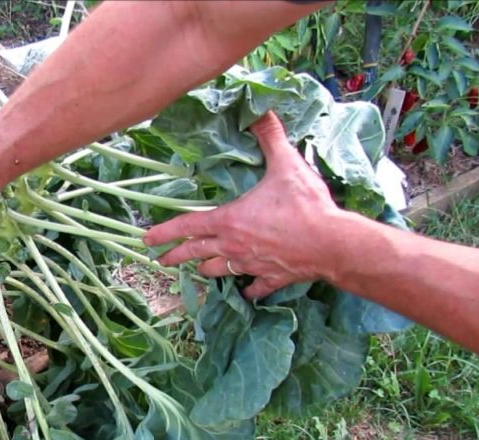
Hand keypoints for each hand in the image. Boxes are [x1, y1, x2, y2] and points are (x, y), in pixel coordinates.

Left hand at [143, 111, 350, 299]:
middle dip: (175, 256)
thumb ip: (270, 137)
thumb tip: (260, 110)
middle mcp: (233, 246)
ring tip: (198, 270)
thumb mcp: (285, 165)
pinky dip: (248, 288)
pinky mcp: (271, 278)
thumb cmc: (304, 206)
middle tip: (160, 261)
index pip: (187, 227)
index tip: (146, 240)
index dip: (164, 233)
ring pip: (218, 271)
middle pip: (195, 254)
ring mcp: (251, 265)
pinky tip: (246, 290)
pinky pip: (254, 287)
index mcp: (228, 221)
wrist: (332, 243)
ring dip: (206, 269)